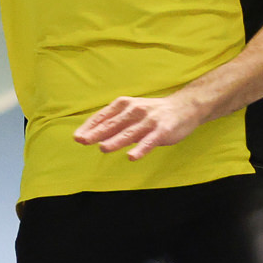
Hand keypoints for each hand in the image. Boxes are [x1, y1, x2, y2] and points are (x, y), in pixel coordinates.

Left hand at [73, 91, 207, 159]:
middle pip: (113, 124)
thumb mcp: (131, 112)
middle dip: (97, 133)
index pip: (103, 116)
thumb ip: (113, 123)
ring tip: (103, 147)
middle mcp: (135, 111)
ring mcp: (149, 121)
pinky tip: (132, 157)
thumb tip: (91, 135)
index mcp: (124, 105)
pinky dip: (140, 149)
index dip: (90, 127)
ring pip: (129, 133)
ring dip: (116, 140)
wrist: (184, 107)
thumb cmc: (152, 113)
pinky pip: (149, 141)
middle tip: (83, 141)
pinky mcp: (162, 130)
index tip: (77, 137)